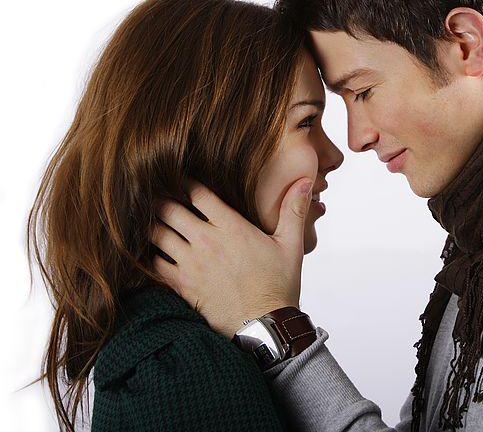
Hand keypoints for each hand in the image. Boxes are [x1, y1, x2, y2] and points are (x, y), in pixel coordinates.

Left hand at [152, 177, 312, 337]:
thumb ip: (294, 210)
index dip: (188, 184)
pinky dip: (151, 255)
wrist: (264, 325)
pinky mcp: (181, 284)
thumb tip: (305, 182)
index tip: (186, 183)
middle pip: (169, 209)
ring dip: (154, 226)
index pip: (197, 193)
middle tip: (164, 200)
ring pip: (155, 234)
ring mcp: (191, 263)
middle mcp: (207, 241)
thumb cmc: (278, 285)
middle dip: (164, 201)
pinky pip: (154, 263)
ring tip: (157, 223)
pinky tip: (159, 253)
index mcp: (231, 226)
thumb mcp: (291, 245)